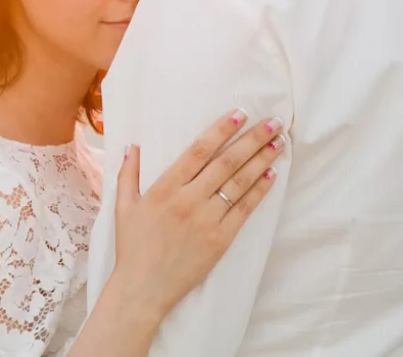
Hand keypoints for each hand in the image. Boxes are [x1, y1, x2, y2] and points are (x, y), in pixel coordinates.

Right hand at [110, 109, 284, 323]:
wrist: (144, 288)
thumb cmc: (132, 247)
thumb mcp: (123, 207)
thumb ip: (128, 174)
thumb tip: (133, 146)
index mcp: (164, 189)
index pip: (198, 151)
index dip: (220, 130)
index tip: (239, 114)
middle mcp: (188, 201)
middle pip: (226, 162)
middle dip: (252, 139)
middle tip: (272, 122)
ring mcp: (207, 220)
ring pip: (239, 183)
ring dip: (262, 160)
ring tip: (278, 142)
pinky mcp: (220, 240)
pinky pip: (244, 210)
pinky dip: (259, 191)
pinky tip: (271, 175)